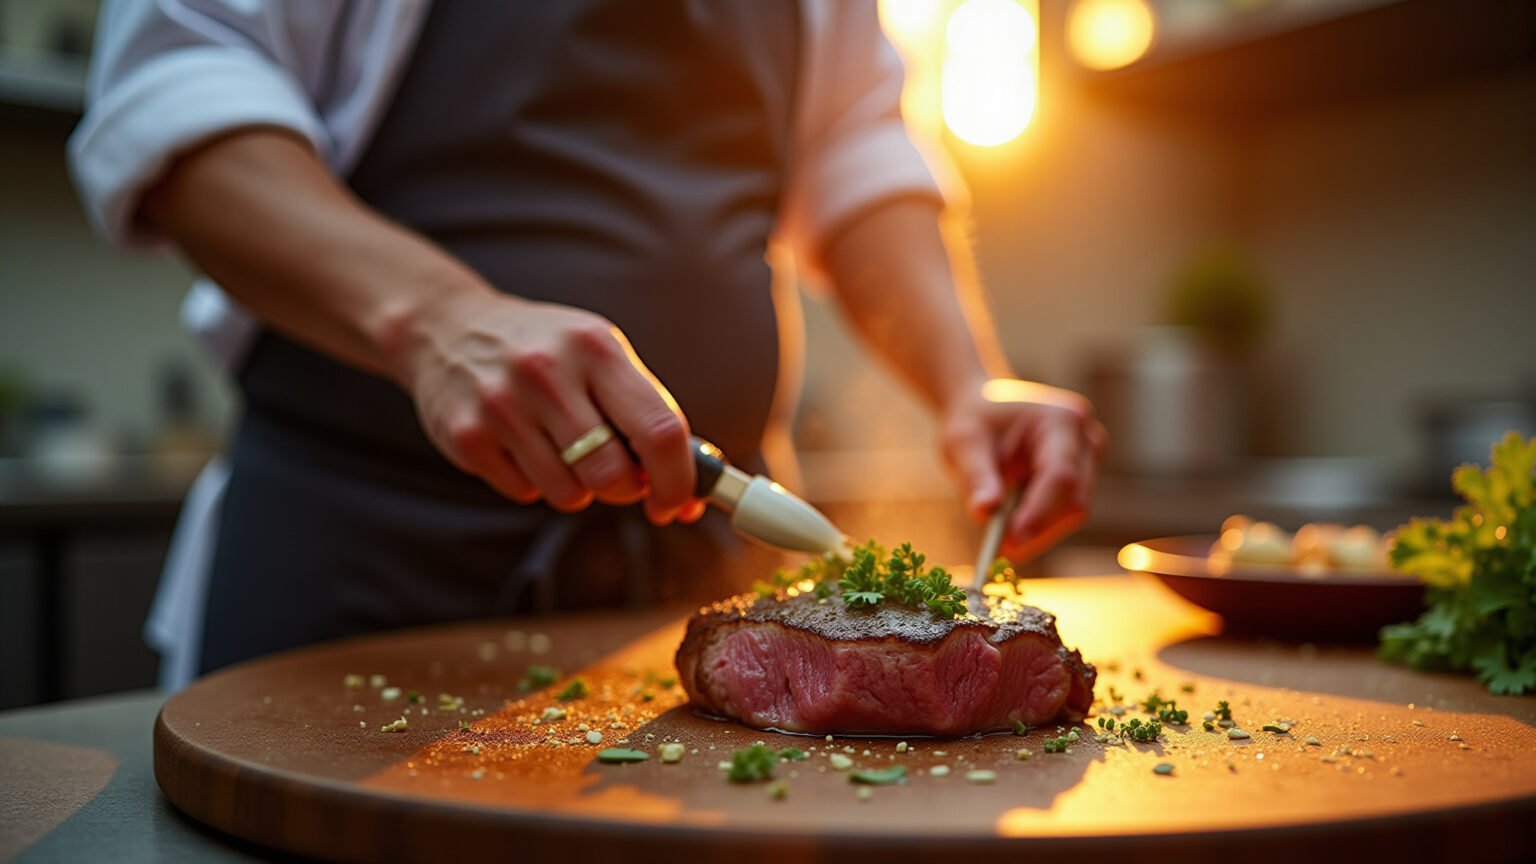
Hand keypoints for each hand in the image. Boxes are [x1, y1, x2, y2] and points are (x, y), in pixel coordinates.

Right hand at [397, 290, 703, 524]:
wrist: (448, 329)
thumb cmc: (546, 351)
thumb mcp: (599, 355)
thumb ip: (646, 412)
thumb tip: (691, 490)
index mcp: (596, 347)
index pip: (659, 430)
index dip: (678, 480)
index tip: (677, 502)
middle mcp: (547, 372)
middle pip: (613, 474)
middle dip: (624, 490)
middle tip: (615, 474)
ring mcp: (502, 405)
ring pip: (569, 494)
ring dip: (577, 487)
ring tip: (559, 448)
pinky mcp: (467, 437)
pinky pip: (525, 494)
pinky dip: (534, 483)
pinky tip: (521, 444)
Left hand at [939, 379, 1106, 561]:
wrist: (984, 409)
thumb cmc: (974, 419)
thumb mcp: (964, 442)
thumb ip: (975, 475)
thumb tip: (984, 512)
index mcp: (1062, 419)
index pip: (1061, 475)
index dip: (1038, 513)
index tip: (1010, 543)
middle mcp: (1086, 439)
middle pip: (1073, 499)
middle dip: (1038, 530)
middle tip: (1000, 553)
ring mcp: (1088, 459)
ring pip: (1072, 511)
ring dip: (1037, 531)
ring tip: (999, 539)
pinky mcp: (1082, 478)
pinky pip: (1064, 512)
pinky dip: (1038, 525)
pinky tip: (1011, 528)